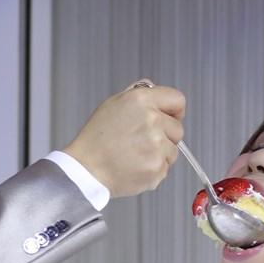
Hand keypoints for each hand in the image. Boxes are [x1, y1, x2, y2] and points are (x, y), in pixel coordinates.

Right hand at [62, 82, 185, 197]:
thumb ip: (138, 96)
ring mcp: (156, 145)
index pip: (177, 100)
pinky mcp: (157, 167)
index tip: (170, 118)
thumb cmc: (95, 140)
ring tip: (135, 156)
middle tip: (142, 142)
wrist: (85, 170)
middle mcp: (151, 120)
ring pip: (172, 151)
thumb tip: (154, 92)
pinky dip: (152, 170)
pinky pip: (165, 168)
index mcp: (141, 100)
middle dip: (166, 136)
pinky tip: (134, 167)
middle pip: (178, 129)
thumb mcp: (112, 105)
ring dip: (159, 155)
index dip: (175, 111)